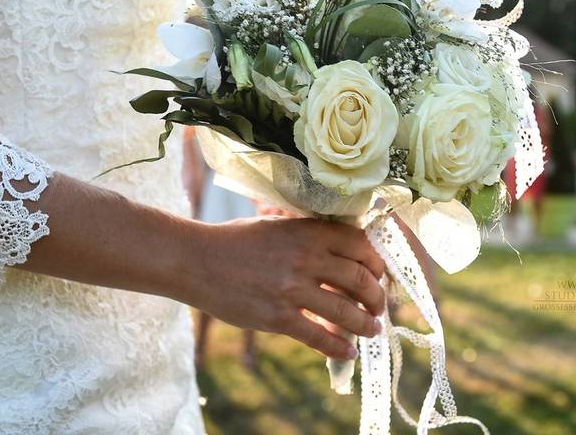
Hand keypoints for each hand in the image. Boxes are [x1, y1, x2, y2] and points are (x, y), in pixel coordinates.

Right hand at [187, 216, 385, 359]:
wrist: (196, 260)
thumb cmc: (235, 240)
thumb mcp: (277, 224)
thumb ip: (309, 235)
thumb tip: (342, 249)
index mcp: (308, 232)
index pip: (361, 246)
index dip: (377, 264)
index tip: (379, 275)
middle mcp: (306, 258)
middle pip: (361, 280)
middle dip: (377, 297)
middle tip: (379, 307)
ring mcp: (292, 289)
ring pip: (346, 311)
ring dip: (365, 324)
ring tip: (372, 330)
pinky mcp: (277, 317)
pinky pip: (318, 336)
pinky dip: (338, 346)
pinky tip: (348, 351)